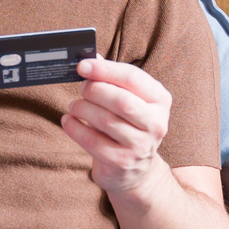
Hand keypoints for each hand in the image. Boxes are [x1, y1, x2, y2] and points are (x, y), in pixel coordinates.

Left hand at [61, 57, 171, 197]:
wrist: (135, 170)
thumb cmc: (128, 126)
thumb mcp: (128, 100)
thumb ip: (112, 79)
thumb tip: (90, 58)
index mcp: (160, 100)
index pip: (133, 78)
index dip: (105, 70)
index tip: (83, 66)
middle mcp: (156, 123)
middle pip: (121, 101)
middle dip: (94, 90)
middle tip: (81, 88)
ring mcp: (141, 145)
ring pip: (106, 121)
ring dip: (83, 108)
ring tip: (74, 106)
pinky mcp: (122, 162)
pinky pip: (92, 141)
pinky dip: (75, 128)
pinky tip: (68, 121)